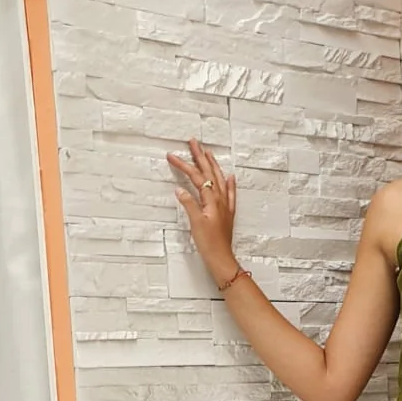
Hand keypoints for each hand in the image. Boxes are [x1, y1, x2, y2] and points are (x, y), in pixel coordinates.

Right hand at [167, 138, 237, 281]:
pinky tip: (230, 177)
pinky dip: (229, 183)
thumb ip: (189, 204)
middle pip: (210, 173)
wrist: (221, 258)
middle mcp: (220, 199)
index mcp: (211, 200)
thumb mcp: (195, 223)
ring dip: (213, 164)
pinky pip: (230, 193)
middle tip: (193, 142)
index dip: (184, 165)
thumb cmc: (209, 243)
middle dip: (200, 156)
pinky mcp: (227, 213)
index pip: (197, 177)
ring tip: (208, 152)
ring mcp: (225, 206)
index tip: (171, 156)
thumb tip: (180, 190)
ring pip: (219, 179)